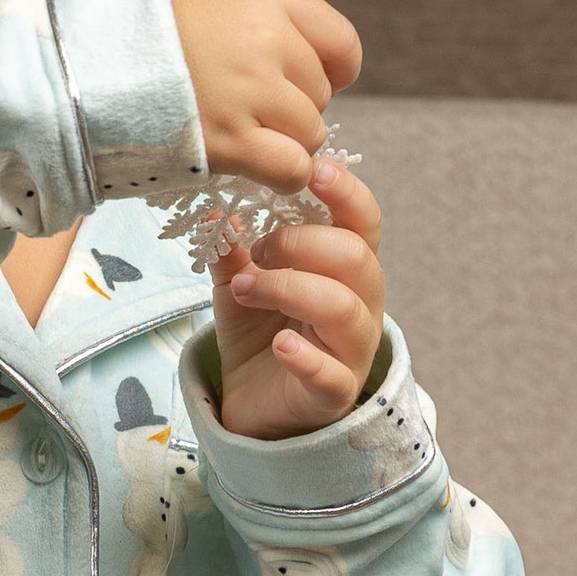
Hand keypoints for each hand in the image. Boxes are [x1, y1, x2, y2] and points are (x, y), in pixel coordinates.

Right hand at [169, 0, 361, 190]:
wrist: (94, 66)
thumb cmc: (161, 40)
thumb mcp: (226, 3)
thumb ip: (280, 26)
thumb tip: (336, 76)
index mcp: (268, 2)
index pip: (342, 44)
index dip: (335, 70)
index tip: (305, 81)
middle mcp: (266, 42)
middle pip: (322, 94)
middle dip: (295, 106)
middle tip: (247, 105)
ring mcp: (250, 94)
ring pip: (311, 134)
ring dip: (286, 142)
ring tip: (245, 134)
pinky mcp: (232, 141)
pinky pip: (292, 169)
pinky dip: (283, 174)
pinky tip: (257, 166)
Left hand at [211, 156, 385, 436]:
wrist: (253, 405)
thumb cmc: (261, 334)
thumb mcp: (241, 283)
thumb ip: (233, 249)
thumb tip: (212, 209)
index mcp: (346, 268)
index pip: (363, 222)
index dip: (347, 193)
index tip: (315, 170)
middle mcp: (361, 303)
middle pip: (355, 258)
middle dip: (302, 244)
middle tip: (258, 252)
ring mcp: (352, 349)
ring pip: (343, 308)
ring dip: (289, 289)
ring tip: (246, 288)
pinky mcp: (335, 392)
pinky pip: (332, 373)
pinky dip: (306, 356)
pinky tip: (280, 344)